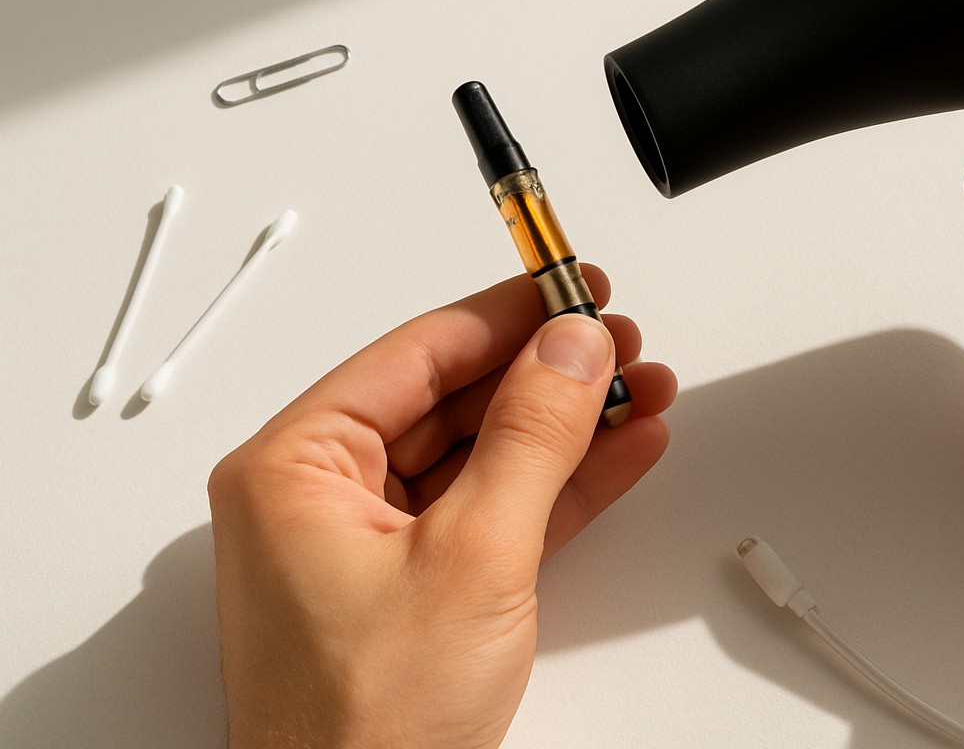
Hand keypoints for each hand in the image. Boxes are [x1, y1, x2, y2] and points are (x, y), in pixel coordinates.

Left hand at [207, 267, 676, 748]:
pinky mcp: (419, 587)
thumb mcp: (473, 556)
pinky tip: (621, 449)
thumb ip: (531, 436)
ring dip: (569, 425)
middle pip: (455, 399)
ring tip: (642, 389)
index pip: (416, 355)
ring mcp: (373, 546)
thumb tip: (571, 347)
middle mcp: (322, 498)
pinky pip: (497, 509)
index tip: (571, 286)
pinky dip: (561, 483)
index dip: (506, 315)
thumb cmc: (367, 728)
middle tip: (619, 340)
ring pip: (485, 454)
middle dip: (549, 372)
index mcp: (294, 469)